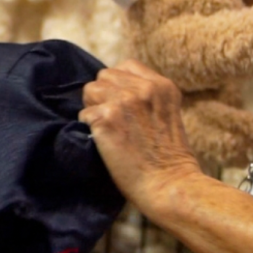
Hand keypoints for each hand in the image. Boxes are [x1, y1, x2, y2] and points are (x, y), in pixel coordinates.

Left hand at [79, 60, 203, 214]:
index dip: (119, 85)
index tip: (123, 105)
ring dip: (94, 109)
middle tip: (114, 121)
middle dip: (104, 96)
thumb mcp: (167, 114)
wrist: (169, 186)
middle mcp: (143, 88)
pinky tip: (104, 142)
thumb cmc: (167, 158)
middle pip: (104, 76)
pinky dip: (89, 128)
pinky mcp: (106, 118)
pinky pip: (83, 114)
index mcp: (162, 86)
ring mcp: (124, 102)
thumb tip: (114, 88)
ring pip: (90, 91)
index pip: (125, 66)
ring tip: (109, 130)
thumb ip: (147, 97)